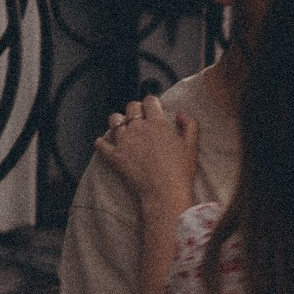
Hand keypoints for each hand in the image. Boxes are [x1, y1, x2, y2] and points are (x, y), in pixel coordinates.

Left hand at [100, 95, 198, 219]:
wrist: (164, 193)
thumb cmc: (181, 171)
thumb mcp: (192, 145)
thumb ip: (190, 124)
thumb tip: (179, 114)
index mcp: (157, 123)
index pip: (150, 101)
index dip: (152, 103)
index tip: (153, 108)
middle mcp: (138, 128)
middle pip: (131, 107)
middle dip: (136, 110)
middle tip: (140, 119)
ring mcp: (124, 141)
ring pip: (114, 120)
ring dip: (118, 121)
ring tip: (123, 128)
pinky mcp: (114, 156)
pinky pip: (101, 144)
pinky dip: (101, 142)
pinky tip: (104, 143)